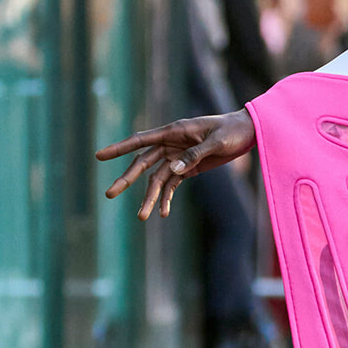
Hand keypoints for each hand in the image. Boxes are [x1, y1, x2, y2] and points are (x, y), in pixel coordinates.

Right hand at [96, 109, 255, 218]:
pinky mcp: (188, 168)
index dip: (119, 148)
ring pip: (157, 179)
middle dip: (127, 179)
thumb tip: (172, 169)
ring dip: (150, 197)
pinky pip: (172, 185)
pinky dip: (167, 198)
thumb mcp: (216, 141)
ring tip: (141, 217)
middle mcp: (171, 144)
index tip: (99, 156)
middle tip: (109, 193)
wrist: (247, 131)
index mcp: (173, 132)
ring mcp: (178, 157)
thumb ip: (195, 154)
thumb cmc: (231, 130)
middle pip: (143, 163)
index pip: (140, 140)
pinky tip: (163, 213)